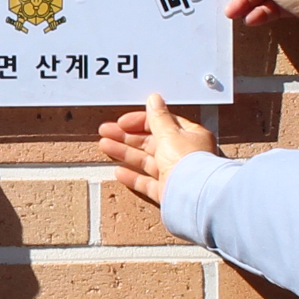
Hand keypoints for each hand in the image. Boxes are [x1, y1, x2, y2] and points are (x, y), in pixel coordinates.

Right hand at [98, 95, 219, 207]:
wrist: (193, 199)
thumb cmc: (189, 165)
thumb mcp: (169, 134)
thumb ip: (158, 118)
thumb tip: (154, 99)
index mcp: (190, 136)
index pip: (162, 123)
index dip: (140, 121)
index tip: (122, 122)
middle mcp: (184, 155)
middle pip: (151, 141)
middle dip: (127, 136)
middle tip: (107, 132)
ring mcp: (174, 174)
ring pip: (146, 160)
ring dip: (125, 152)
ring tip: (105, 146)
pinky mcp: (167, 192)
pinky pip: (147, 182)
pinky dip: (133, 177)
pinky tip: (119, 172)